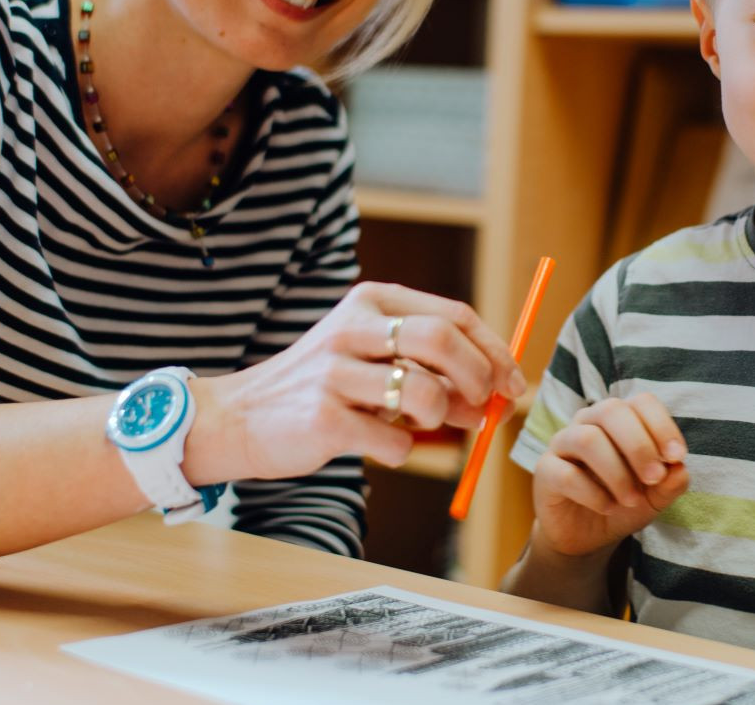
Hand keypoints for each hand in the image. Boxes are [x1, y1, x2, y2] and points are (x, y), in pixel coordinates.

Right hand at [184, 282, 526, 482]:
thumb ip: (433, 371)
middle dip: (479, 378)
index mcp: (372, 303)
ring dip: (439, 417)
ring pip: (424, 392)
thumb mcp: (375, 363)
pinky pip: (393, 441)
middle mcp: (352, 328)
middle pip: (442, 341)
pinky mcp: (322, 419)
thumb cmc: (323, 388)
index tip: (515, 383)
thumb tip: (498, 398)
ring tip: (418, 423)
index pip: (454, 316)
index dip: (494, 352)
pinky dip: (400, 451)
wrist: (239, 419)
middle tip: (486, 408)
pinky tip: (377, 445)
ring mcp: (334, 372)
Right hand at [531, 394, 689, 558]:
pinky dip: (594, 494)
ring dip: (617, 472)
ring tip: (632, 500)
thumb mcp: (654, 497)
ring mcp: (563, 443)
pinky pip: (567, 474)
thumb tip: (680, 468)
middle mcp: (589, 422)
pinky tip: (608, 508)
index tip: (677, 457)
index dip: (662, 426)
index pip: (641, 402)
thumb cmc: (623, 504)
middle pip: (611, 411)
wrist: (588, 537)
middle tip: (654, 478)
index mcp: (619, 420)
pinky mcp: (545, 470)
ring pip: (588, 439)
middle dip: (639, 445)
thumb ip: (670, 483)